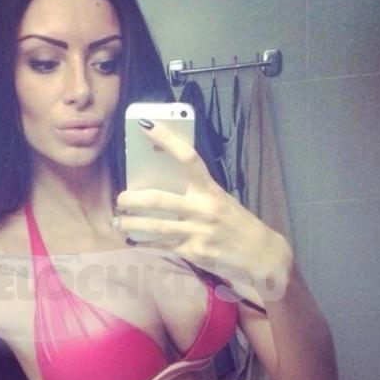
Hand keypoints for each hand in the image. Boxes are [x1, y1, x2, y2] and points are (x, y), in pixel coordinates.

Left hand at [115, 119, 293, 303]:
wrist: (261, 254)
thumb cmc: (236, 224)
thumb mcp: (221, 201)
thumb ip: (196, 194)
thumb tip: (162, 185)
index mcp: (211, 190)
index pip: (187, 158)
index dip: (166, 139)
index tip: (145, 125)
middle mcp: (204, 209)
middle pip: (159, 199)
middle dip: (132, 199)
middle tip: (120, 199)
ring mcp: (198, 232)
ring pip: (155, 226)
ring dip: (131, 224)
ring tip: (118, 222)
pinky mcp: (195, 252)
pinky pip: (162, 246)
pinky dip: (145, 243)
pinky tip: (134, 241)